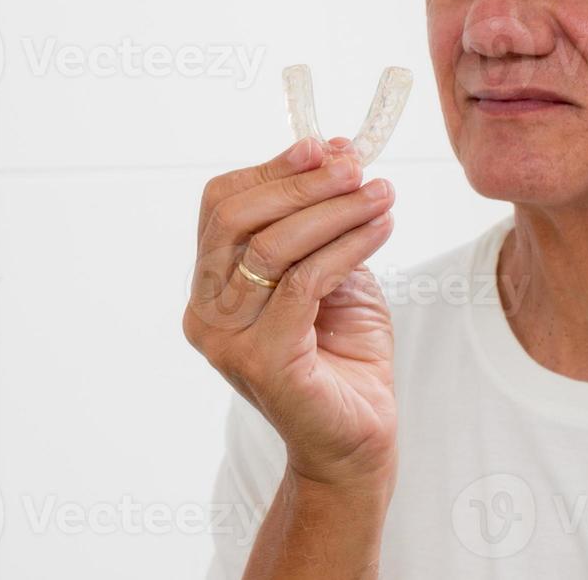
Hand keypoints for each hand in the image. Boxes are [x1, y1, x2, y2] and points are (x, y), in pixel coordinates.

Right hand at [184, 136, 397, 490]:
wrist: (357, 440)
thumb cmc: (340, 354)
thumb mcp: (327, 271)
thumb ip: (319, 220)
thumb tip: (335, 151)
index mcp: (209, 287)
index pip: (220, 207)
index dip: (271, 170)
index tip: (324, 146)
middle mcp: (206, 314)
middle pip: (236, 219)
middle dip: (300, 183)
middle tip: (355, 165)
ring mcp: (228, 341)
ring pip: (273, 247)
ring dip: (334, 209)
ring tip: (381, 192)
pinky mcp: (266, 361)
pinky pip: (305, 283)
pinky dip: (347, 245)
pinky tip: (381, 228)